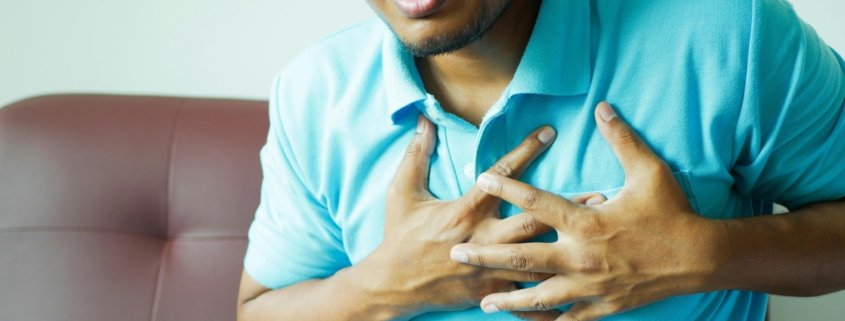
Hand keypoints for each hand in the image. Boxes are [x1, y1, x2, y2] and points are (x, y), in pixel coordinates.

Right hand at [361, 115, 605, 319]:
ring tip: (599, 236)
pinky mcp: (491, 291)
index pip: (501, 176)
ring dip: (570, 246)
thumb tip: (425, 121)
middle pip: (533, 220)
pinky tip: (580, 287)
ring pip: (538, 258)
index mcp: (464, 211)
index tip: (549, 132)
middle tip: (599, 195)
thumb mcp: (401, 192)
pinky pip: (527, 294)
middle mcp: (483, 238)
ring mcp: (489, 268)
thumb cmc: (398, 236)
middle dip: (567, 207)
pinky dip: (553, 292)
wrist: (391, 285)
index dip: (525, 151)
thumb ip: (417, 155)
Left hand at [449, 102, 722, 319]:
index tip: (482, 178)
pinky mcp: (603, 305)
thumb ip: (622, 139)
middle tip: (458, 252)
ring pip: (539, 296)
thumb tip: (603, 106)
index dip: (507, 187)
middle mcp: (582, 256)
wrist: (701, 257)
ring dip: (509, 297)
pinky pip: (569, 318)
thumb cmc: (673, 212)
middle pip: (523, 256)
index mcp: (587, 222)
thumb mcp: (650, 171)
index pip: (538, 203)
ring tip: (483, 301)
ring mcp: (591, 285)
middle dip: (487, 254)